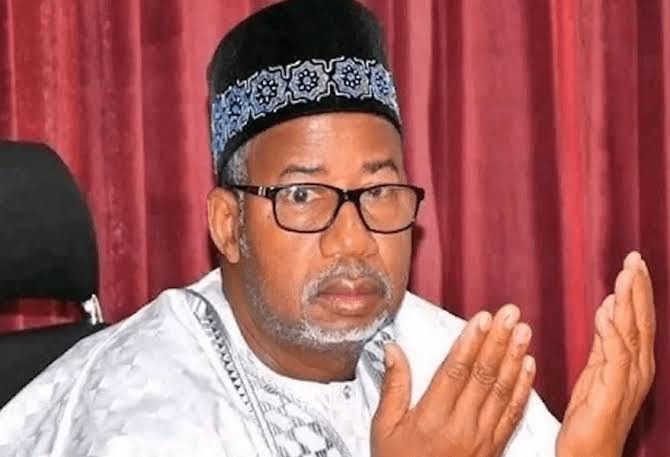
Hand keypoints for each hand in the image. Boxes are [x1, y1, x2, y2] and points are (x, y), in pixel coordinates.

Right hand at [371, 305, 536, 456]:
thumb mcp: (385, 428)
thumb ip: (393, 387)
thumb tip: (393, 350)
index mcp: (431, 418)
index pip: (456, 371)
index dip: (471, 342)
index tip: (482, 318)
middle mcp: (461, 426)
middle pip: (483, 376)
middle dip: (498, 340)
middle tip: (509, 314)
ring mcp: (482, 438)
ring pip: (503, 391)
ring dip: (515, 358)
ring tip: (523, 332)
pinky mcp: (494, 448)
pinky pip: (512, 415)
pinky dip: (523, 389)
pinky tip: (529, 368)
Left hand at [557, 252, 655, 456]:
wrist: (589, 454)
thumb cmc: (592, 415)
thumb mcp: (597, 371)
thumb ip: (604, 341)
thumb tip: (607, 308)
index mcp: (634, 363)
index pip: (638, 320)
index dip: (637, 292)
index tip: (632, 264)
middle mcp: (638, 369)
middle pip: (640, 321)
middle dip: (638, 288)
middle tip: (634, 258)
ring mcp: (629, 381)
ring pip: (631, 333)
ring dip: (628, 301)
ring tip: (625, 274)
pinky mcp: (613, 391)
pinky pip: (615, 355)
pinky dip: (612, 331)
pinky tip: (606, 310)